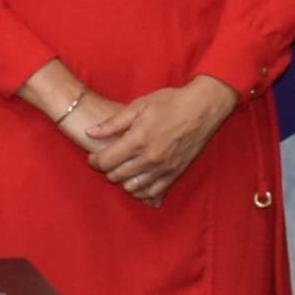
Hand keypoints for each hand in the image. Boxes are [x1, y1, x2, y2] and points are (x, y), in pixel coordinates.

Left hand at [73, 78, 238, 204]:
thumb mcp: (139, 106)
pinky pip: (152, 192)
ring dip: (123, 180)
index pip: (106, 161)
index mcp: (138, 139)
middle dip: (107, 170)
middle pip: (116, 176)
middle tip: (109, 160)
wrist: (203, 108)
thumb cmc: (170, 103)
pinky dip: (141, 190)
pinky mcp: (175, 174)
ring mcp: (164, 168)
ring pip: (132, 188)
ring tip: (123, 169)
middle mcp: (150, 158)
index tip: (94, 156)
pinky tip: (138, 180)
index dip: (95, 161)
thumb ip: (113, 123)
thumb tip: (90, 132)